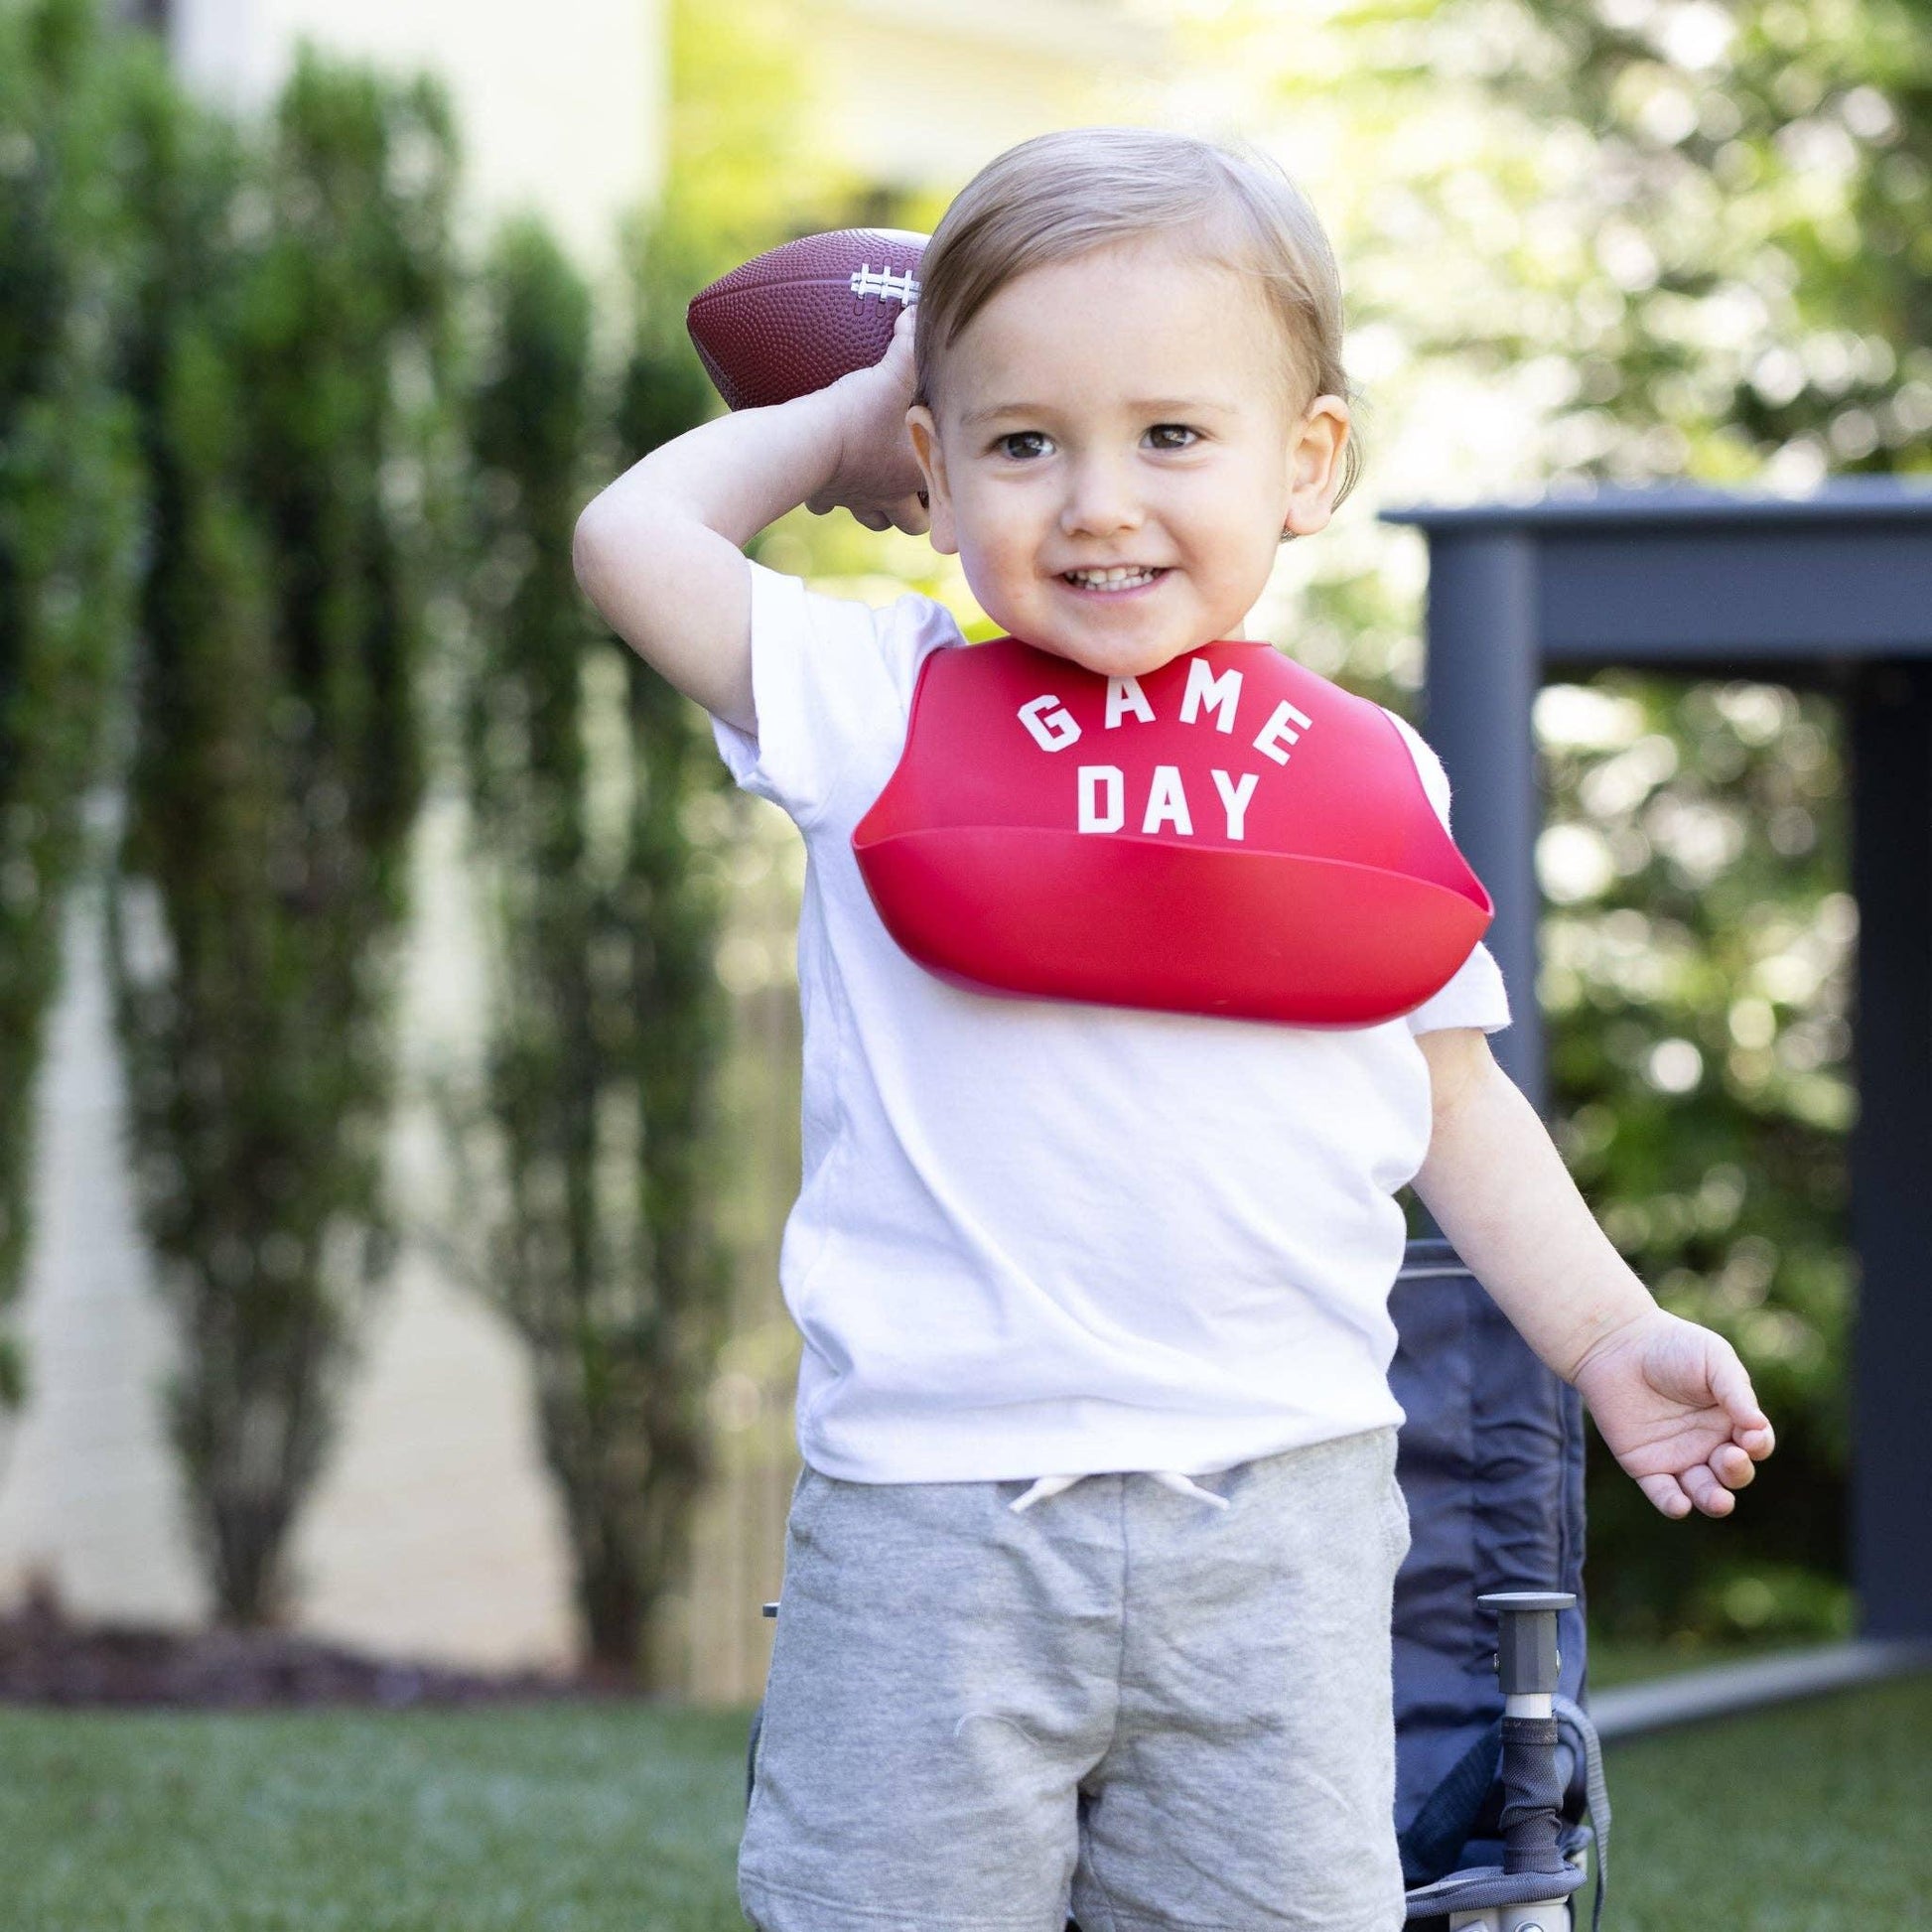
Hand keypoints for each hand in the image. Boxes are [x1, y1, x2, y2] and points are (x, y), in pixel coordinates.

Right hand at [804, 303, 929, 533]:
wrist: (803, 443)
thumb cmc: (855, 414)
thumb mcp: (891, 373)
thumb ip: (909, 344)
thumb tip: (917, 312)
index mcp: (914, 473)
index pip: (949, 494)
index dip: (952, 486)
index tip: (947, 468)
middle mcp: (889, 495)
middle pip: (915, 522)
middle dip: (919, 509)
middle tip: (916, 484)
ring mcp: (856, 501)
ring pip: (877, 521)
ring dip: (879, 509)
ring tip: (877, 485)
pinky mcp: (823, 496)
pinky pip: (827, 505)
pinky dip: (829, 496)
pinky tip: (827, 477)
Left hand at [1571, 1306, 1775, 1518]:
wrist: (1615, 1344)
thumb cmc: (1670, 1346)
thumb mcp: (1713, 1359)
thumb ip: (1736, 1392)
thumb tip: (1758, 1426)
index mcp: (1731, 1419)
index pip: (1756, 1444)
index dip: (1758, 1445)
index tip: (1751, 1437)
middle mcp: (1709, 1444)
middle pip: (1734, 1473)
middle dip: (1737, 1472)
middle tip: (1730, 1457)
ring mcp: (1678, 1457)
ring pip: (1704, 1492)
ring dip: (1714, 1500)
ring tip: (1718, 1499)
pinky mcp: (1646, 1466)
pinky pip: (1664, 1493)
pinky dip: (1673, 1504)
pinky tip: (1679, 1505)